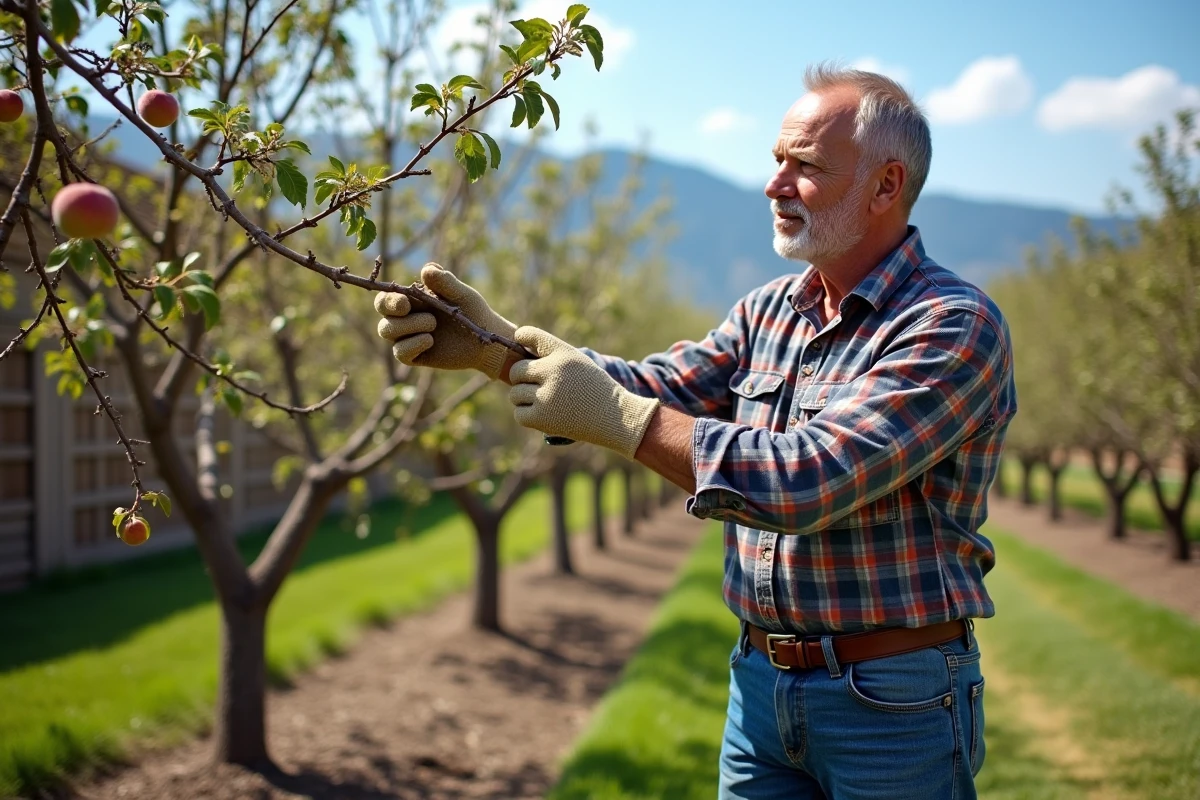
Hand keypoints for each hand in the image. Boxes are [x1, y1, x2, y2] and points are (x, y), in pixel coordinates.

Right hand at [374, 263, 516, 377]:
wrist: (485, 340)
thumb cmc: (472, 312)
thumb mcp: (462, 295)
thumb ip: (445, 281)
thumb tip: (426, 269)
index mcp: (412, 299)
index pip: (386, 297)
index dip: (388, 298)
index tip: (405, 300)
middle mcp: (405, 317)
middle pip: (382, 312)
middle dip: (389, 307)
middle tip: (406, 306)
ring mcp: (408, 337)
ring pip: (386, 330)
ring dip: (408, 325)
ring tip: (433, 324)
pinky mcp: (414, 355)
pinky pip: (399, 352)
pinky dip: (412, 344)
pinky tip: (430, 341)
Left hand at [508, 326, 658, 459]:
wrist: (615, 417)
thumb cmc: (593, 388)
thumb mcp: (577, 363)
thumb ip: (549, 357)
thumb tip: (511, 363)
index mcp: (563, 353)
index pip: (530, 334)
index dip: (522, 337)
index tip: (521, 340)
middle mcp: (552, 371)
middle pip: (516, 371)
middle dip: (522, 379)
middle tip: (538, 386)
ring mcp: (546, 396)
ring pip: (515, 394)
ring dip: (524, 399)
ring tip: (545, 402)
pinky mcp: (542, 418)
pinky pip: (519, 414)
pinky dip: (528, 416)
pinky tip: (545, 414)